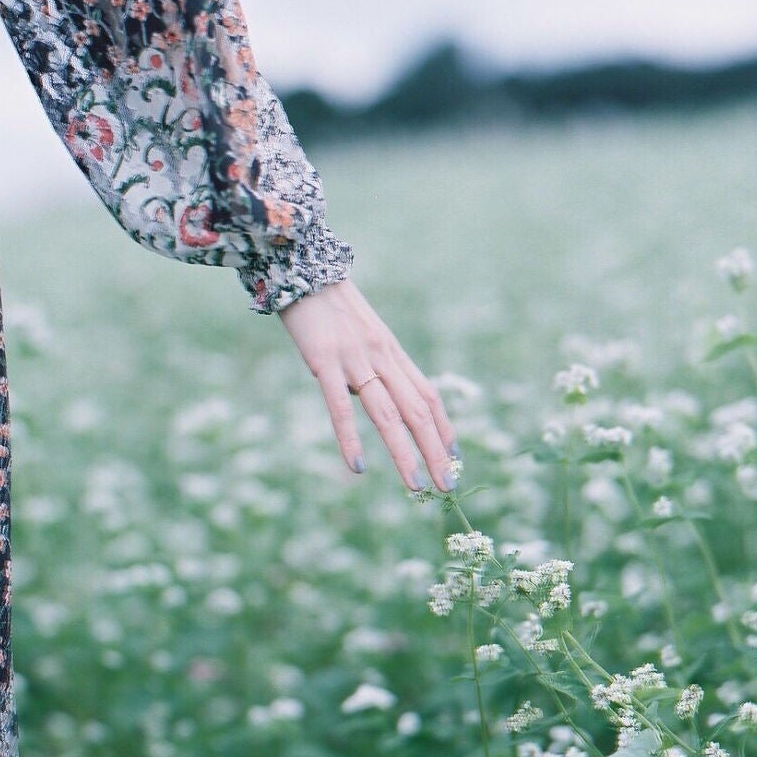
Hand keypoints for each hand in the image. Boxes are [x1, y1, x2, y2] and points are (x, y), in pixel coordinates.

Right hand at [278, 279, 458, 491]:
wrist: (303, 269)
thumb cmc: (329, 307)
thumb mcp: (362, 335)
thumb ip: (372, 365)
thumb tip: (376, 397)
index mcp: (392, 352)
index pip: (429, 395)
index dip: (445, 428)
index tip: (454, 458)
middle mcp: (382, 358)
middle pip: (418, 411)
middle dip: (435, 452)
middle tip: (447, 486)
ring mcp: (355, 360)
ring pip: (388, 414)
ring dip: (405, 454)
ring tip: (416, 486)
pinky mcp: (325, 363)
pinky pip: (341, 408)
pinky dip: (351, 440)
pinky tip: (358, 467)